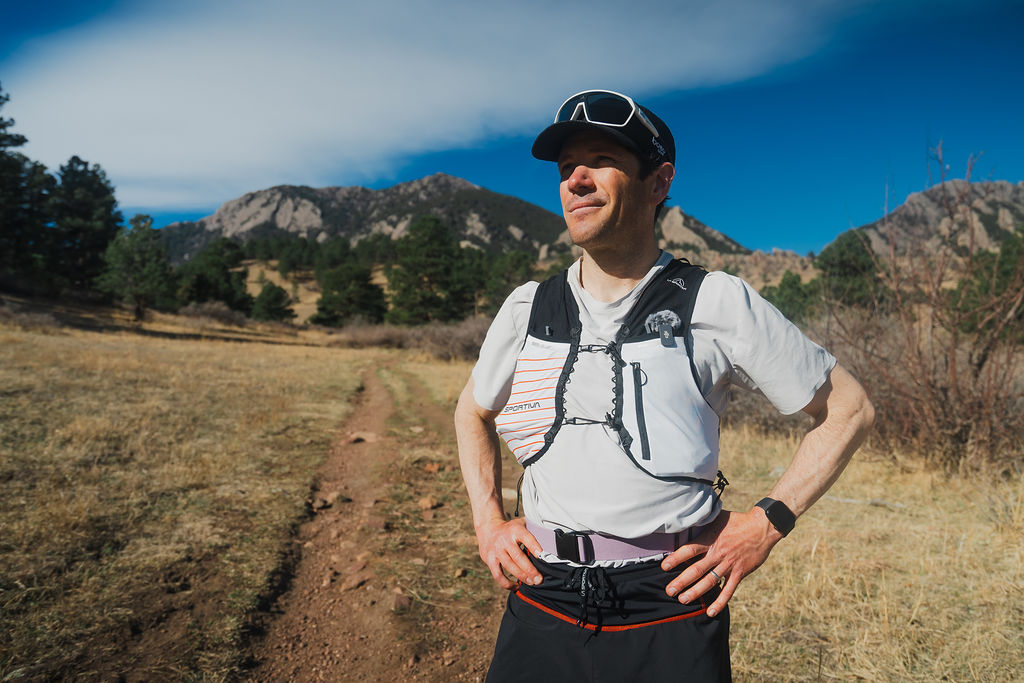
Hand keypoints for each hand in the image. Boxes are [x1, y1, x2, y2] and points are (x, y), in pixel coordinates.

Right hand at [476, 517, 543, 589]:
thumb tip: (551, 539)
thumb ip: (534, 529)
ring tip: (532, 583)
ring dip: (521, 577)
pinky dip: (506, 583)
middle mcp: (504, 540)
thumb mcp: (521, 524)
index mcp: (515, 529)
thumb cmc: (510, 529)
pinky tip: (515, 586)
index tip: (542, 555)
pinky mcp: (489, 560)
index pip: (526, 538)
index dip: (534, 546)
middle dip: (530, 570)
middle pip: (518, 556)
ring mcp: (496, 550)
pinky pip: (498, 574)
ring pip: (509, 566)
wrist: (487, 528)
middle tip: (539, 579)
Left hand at [660, 509, 781, 616]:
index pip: (689, 550)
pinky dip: (720, 601)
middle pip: (696, 569)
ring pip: (710, 581)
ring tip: (683, 600)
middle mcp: (718, 554)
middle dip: (681, 581)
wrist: (762, 528)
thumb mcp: (717, 517)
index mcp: (710, 540)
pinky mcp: (739, 573)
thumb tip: (687, 520)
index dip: (676, 558)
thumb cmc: (737, 521)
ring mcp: (729, 564)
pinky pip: (728, 590)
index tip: (664, 567)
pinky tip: (711, 612)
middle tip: (669, 591)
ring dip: (695, 592)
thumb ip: (703, 523)